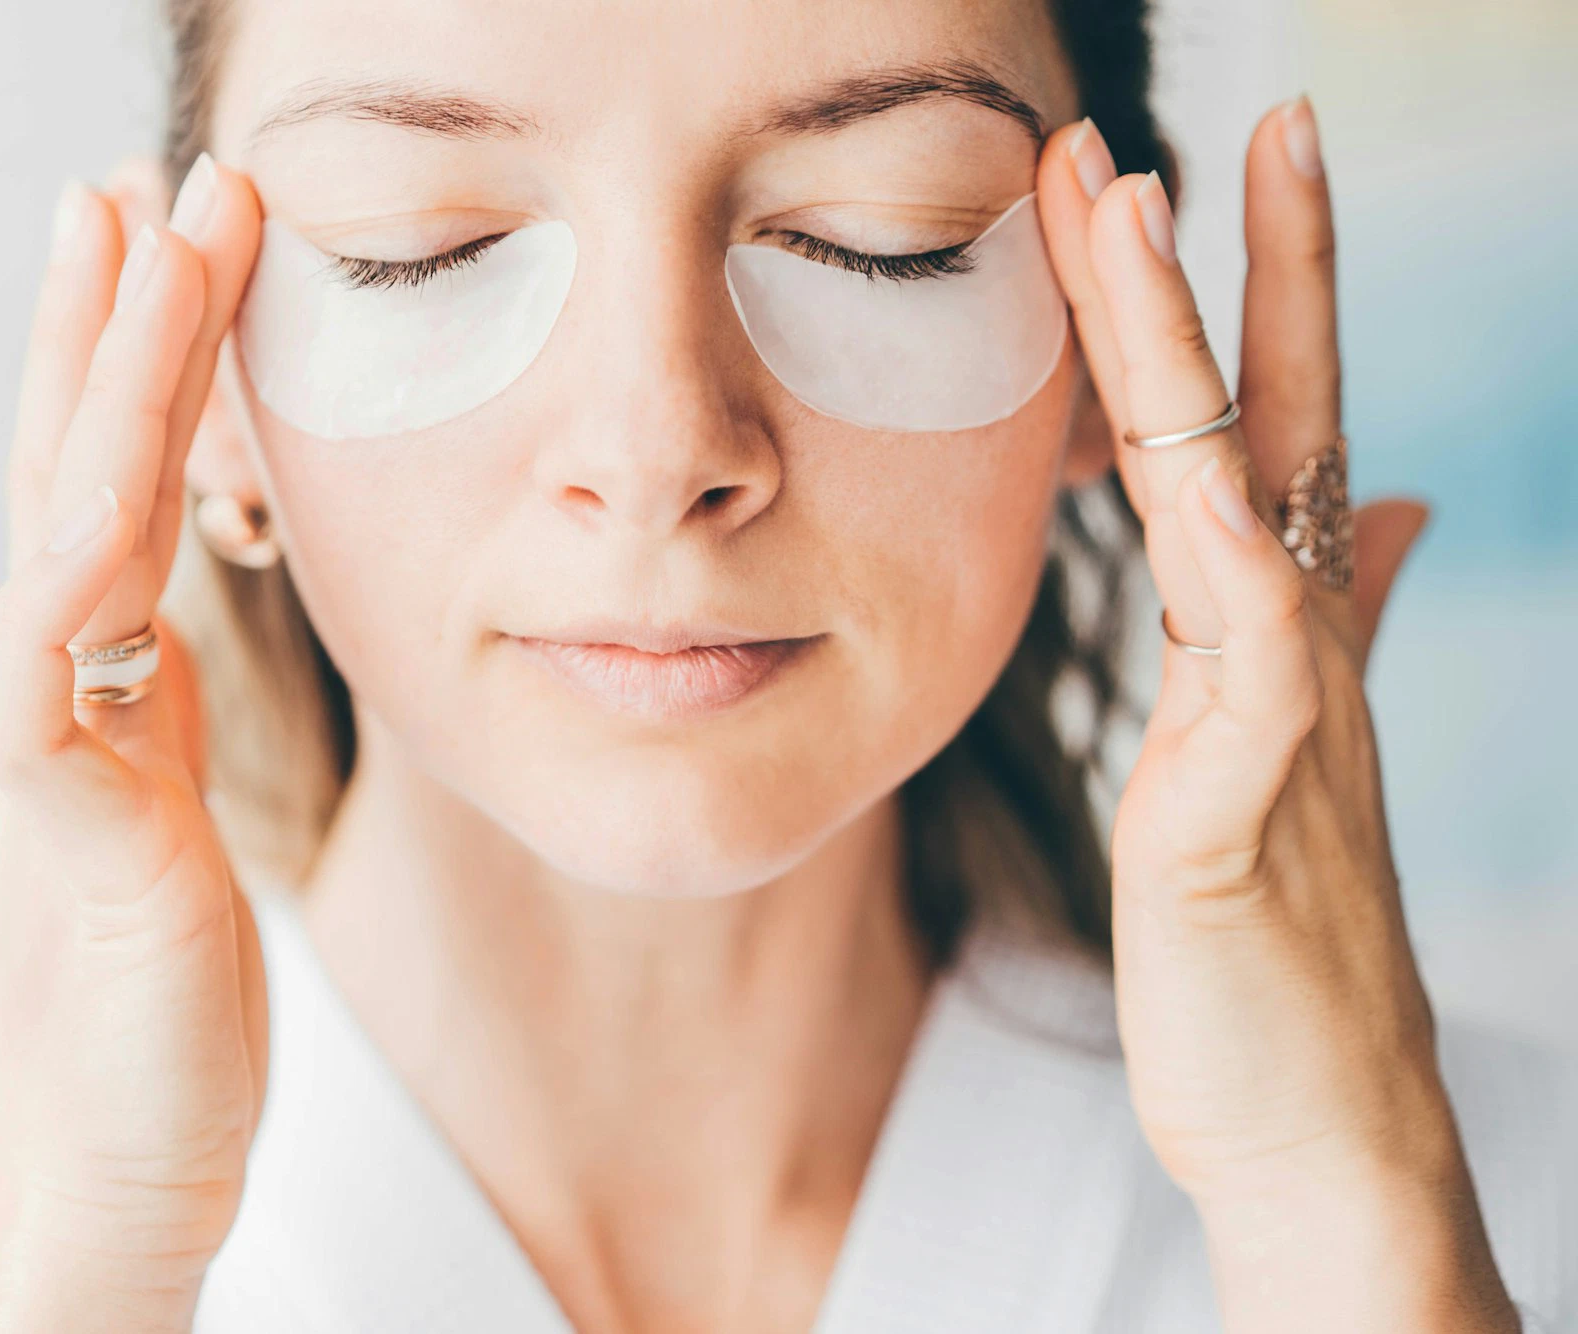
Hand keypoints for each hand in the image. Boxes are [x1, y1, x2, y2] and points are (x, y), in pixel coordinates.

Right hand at [0, 153, 268, 1333]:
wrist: (108, 1173)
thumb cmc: (157, 1008)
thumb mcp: (169, 820)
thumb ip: (152, 715)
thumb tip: (154, 624)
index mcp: (102, 690)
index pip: (111, 493)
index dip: (131, 366)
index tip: (163, 237)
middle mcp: (66, 703)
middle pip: (78, 477)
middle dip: (117, 325)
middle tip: (147, 180)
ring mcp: (58, 765)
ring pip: (67, 541)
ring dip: (106, 390)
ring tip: (137, 245)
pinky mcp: (74, 849)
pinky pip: (48, 692)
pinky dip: (63, 585)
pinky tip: (100, 483)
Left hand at [1037, 103, 1519, 1331]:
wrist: (1312, 1115)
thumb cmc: (1275, 942)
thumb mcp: (1288, 753)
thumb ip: (1326, 624)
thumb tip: (1375, 507)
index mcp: (1280, 634)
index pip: (1271, 430)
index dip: (1253, 294)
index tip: (1220, 165)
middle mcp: (1293, 651)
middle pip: (1270, 424)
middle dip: (1237, 267)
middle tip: (1215, 121)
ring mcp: (1281, 722)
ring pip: (1239, 500)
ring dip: (1187, 352)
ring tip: (1137, 214)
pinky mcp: (1245, 814)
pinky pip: (1257, 668)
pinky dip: (1241, 573)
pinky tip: (1209, 482)